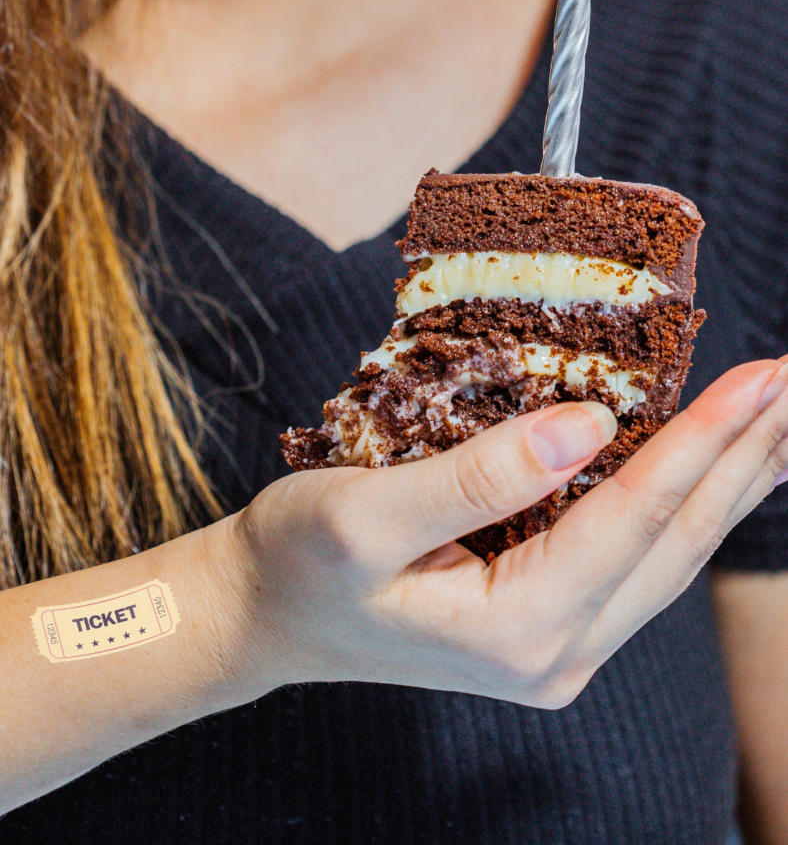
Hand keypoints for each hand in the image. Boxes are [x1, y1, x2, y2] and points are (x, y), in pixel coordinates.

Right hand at [223, 358, 787, 708]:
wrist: (264, 616)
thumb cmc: (298, 563)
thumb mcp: (362, 516)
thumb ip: (478, 475)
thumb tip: (588, 424)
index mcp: (518, 627)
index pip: (636, 518)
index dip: (704, 441)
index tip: (763, 376)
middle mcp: (557, 650)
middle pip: (678, 543)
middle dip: (745, 456)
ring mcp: (560, 644)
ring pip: (671, 554)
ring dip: (729, 478)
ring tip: (777, 416)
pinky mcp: (550, 620)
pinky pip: (640, 556)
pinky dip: (685, 501)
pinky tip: (715, 467)